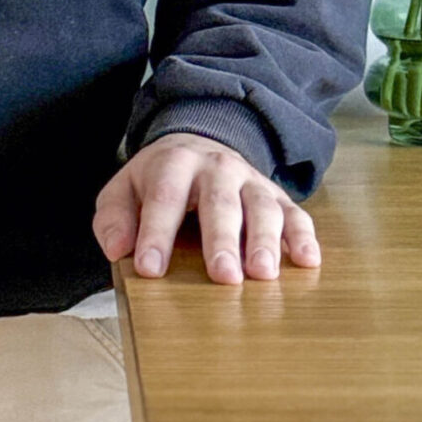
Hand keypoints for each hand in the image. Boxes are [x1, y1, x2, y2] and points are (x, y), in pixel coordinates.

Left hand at [92, 132, 320, 283]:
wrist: (199, 144)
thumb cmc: (157, 180)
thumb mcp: (123, 190)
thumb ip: (113, 217)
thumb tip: (117, 249)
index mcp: (174, 163)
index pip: (163, 197)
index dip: (155, 233)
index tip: (149, 269)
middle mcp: (216, 167)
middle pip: (220, 202)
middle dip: (221, 240)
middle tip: (223, 277)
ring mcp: (250, 180)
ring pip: (261, 206)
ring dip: (265, 240)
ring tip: (263, 274)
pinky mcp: (276, 195)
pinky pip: (296, 213)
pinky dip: (303, 236)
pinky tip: (307, 261)